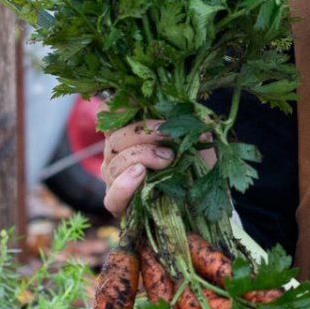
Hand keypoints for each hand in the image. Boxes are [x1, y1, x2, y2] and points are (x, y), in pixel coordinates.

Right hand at [99, 117, 218, 216]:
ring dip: (142, 156)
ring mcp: (114, 178)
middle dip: (144, 133)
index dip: (118, 106)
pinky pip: (112, 196)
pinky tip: (141, 174)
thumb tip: (198, 117)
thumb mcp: (196, 140)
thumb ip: (191, 124)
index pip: (107, 114)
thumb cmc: (195, 164)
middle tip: (169, 138)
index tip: (142, 104)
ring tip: (166, 160)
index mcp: (129, 133)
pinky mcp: (118, 203)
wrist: (202, 198)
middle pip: (115, 137)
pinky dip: (125, 184)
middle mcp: (116, 153)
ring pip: (115, 162)